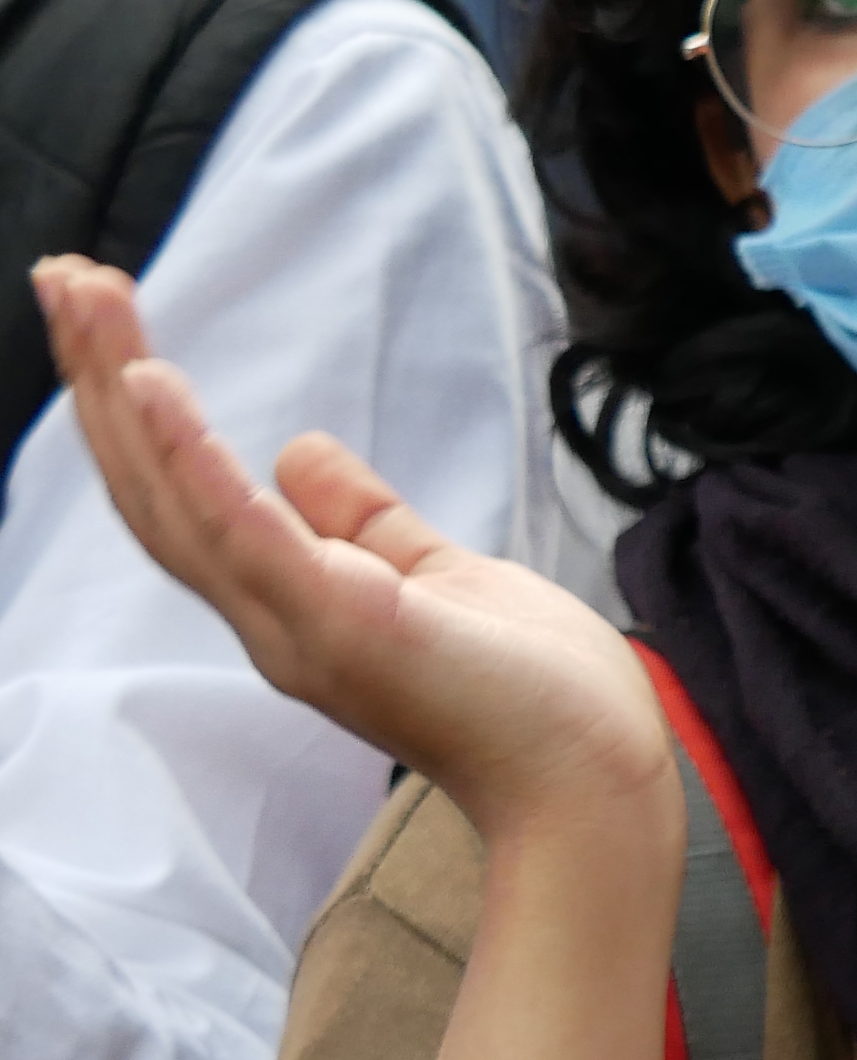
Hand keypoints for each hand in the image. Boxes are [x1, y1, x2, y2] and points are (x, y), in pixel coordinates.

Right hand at [36, 256, 669, 841]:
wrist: (590, 784)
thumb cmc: (531, 694)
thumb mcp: (437, 577)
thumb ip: (363, 520)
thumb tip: (296, 448)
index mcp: (290, 601)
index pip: (183, 493)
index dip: (135, 409)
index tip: (105, 317)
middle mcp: (268, 617)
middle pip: (153, 485)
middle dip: (101, 377)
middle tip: (62, 275)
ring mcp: (295, 624)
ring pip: (175, 497)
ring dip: (122, 391)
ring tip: (85, 296)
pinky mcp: (339, 624)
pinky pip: (244, 532)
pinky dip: (193, 459)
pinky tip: (152, 385)